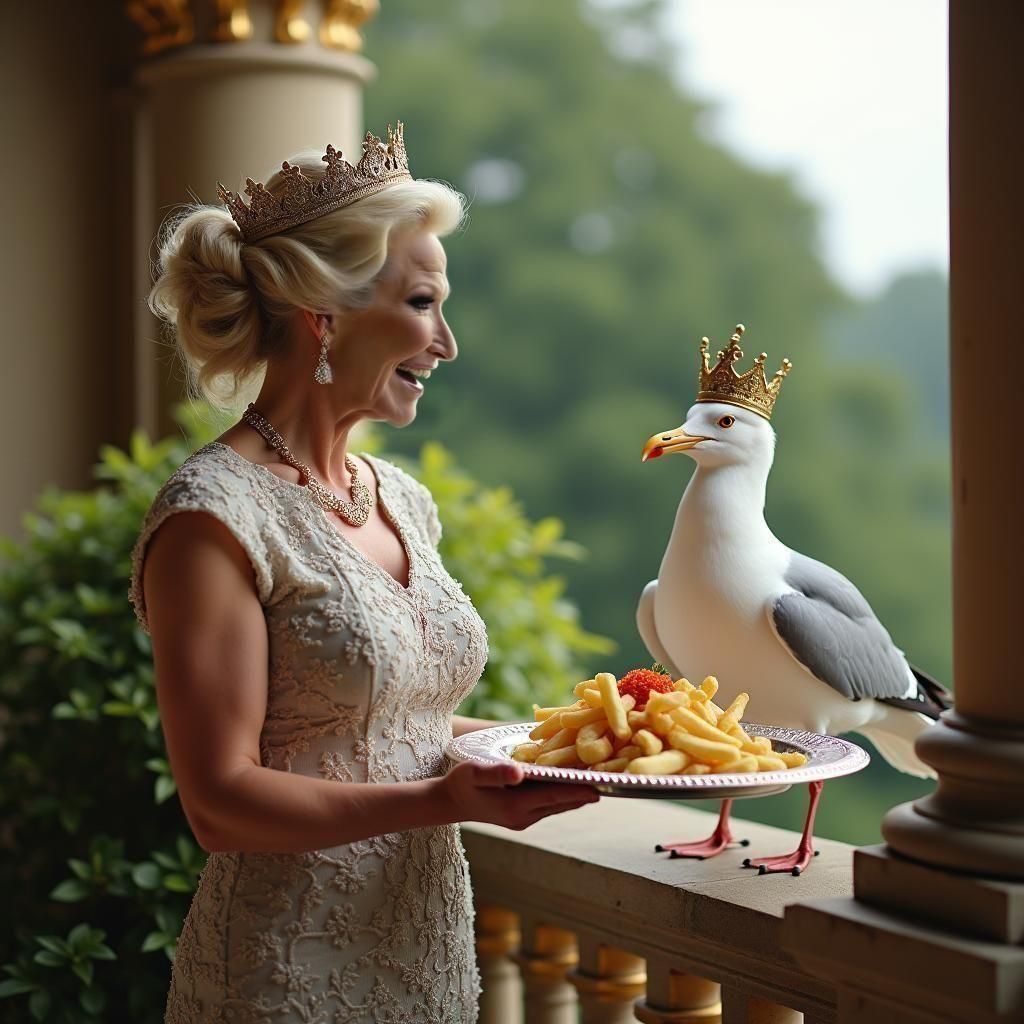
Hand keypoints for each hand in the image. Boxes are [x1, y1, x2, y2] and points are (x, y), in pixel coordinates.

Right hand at [438, 761, 599, 830]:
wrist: (449, 801)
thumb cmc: (460, 784)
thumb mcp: (473, 773)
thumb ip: (496, 772)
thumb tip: (520, 771)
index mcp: (517, 808)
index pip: (557, 796)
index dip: (581, 789)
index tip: (605, 784)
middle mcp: (526, 817)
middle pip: (564, 802)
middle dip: (587, 789)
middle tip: (614, 774)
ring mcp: (526, 818)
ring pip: (560, 804)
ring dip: (579, 791)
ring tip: (603, 774)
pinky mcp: (525, 814)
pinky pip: (552, 803)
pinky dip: (566, 792)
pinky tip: (577, 778)